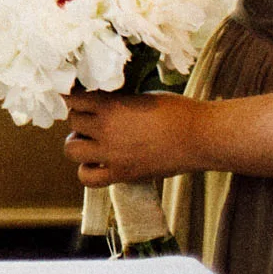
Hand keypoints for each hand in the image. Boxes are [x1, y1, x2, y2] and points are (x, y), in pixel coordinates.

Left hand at [63, 91, 198, 185]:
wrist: (201, 136)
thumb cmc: (177, 111)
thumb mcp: (141, 95)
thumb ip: (116, 100)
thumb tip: (98, 102)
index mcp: (111, 105)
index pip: (72, 98)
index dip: (75, 98)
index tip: (81, 99)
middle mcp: (106, 129)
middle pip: (72, 122)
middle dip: (80, 119)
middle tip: (93, 120)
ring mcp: (112, 154)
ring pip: (71, 149)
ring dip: (79, 144)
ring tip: (93, 141)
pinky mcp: (122, 174)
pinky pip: (88, 178)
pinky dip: (88, 171)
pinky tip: (99, 163)